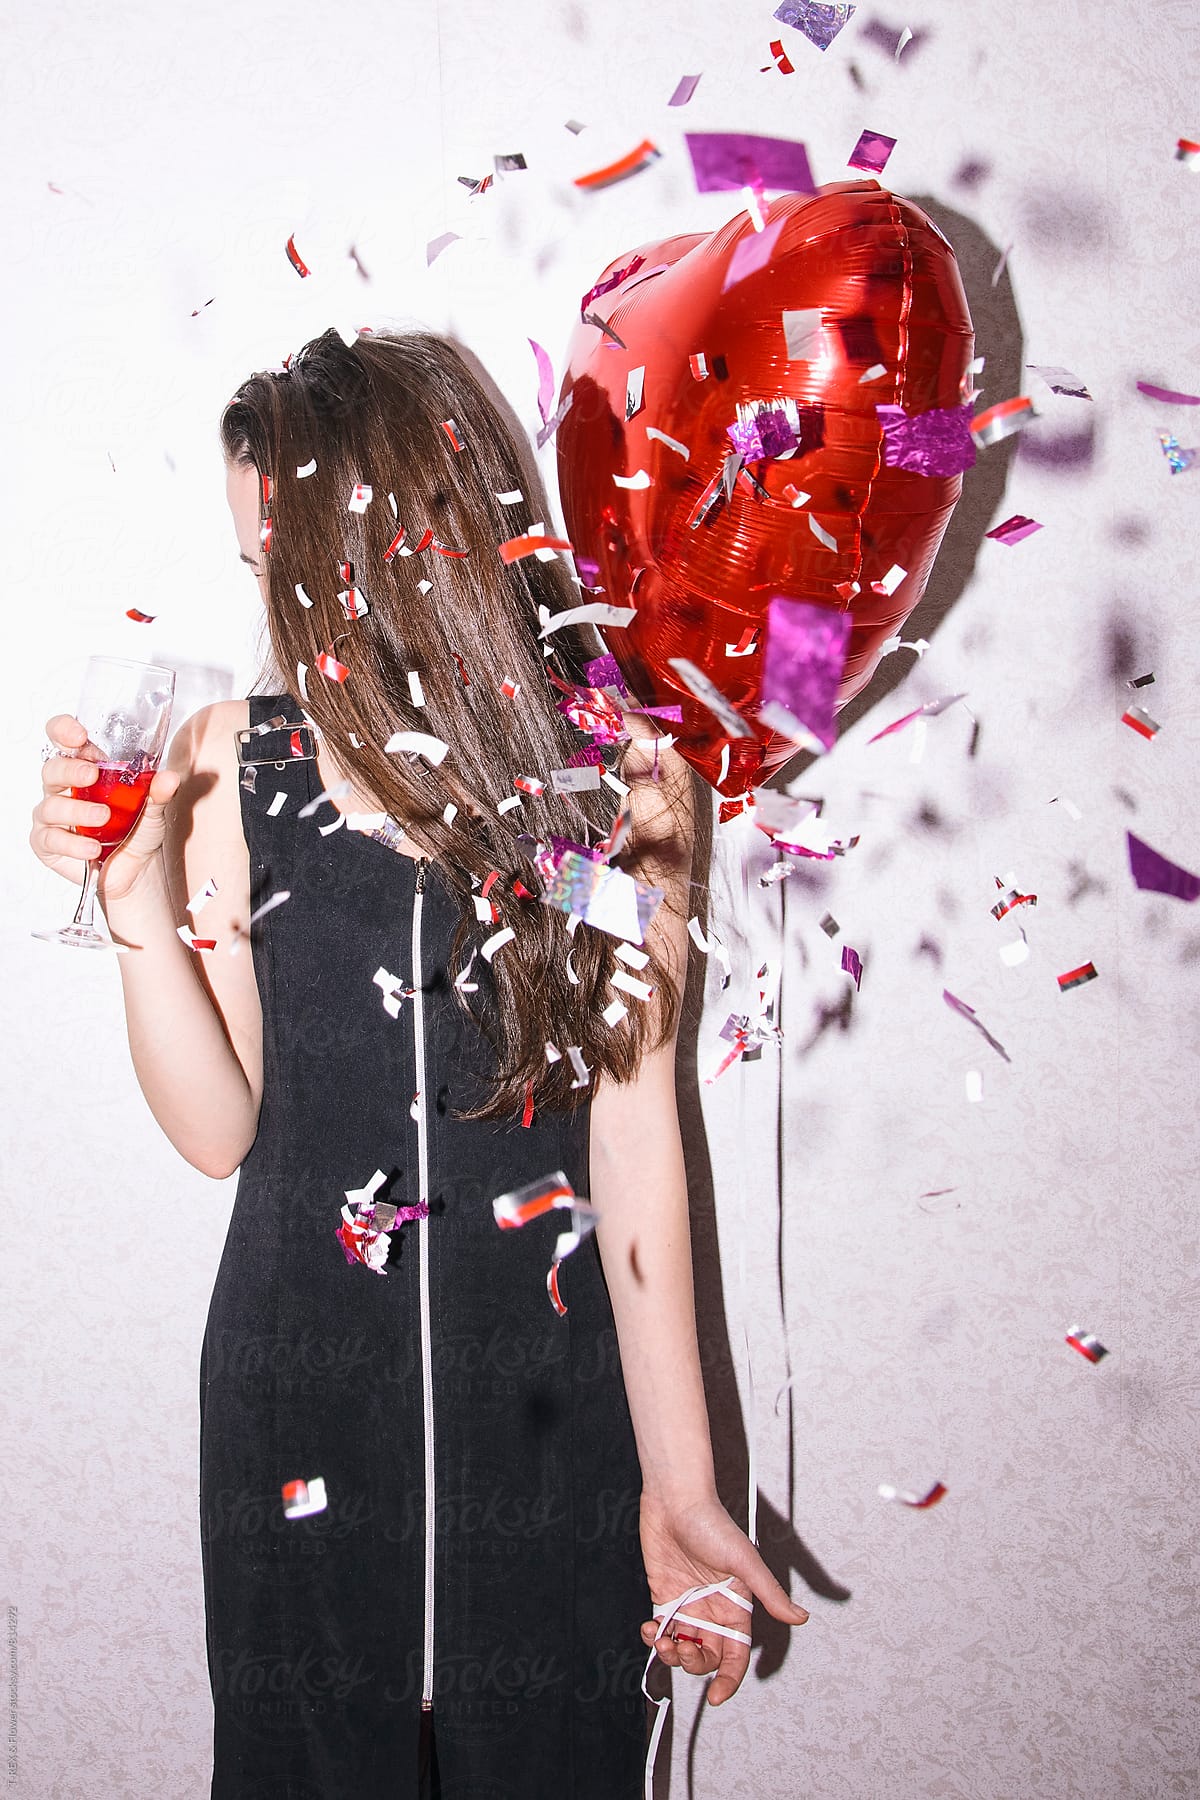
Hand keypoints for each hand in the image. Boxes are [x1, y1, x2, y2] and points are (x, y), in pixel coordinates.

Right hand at [31, 713, 181, 902]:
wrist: (137, 870)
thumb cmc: (137, 830)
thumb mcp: (153, 808)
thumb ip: (158, 791)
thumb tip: (169, 777)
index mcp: (85, 768)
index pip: (62, 740)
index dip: (63, 730)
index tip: (78, 734)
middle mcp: (64, 788)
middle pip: (51, 769)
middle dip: (70, 769)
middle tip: (91, 774)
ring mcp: (53, 816)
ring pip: (51, 806)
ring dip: (77, 810)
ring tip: (103, 817)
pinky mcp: (47, 843)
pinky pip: (51, 839)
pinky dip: (73, 844)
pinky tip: (92, 848)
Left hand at [638, 1491, 808, 1704]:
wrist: (675, 1500)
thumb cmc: (712, 1523)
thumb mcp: (744, 1561)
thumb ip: (769, 1593)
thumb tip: (800, 1618)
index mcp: (736, 1605)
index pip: (736, 1654)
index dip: (729, 1680)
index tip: (716, 1697)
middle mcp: (712, 1609)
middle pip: (707, 1656)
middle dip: (695, 1663)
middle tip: (683, 1649)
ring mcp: (687, 1603)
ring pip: (682, 1646)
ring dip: (671, 1653)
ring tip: (662, 1639)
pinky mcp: (664, 1595)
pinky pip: (660, 1628)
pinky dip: (653, 1636)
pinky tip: (650, 1629)